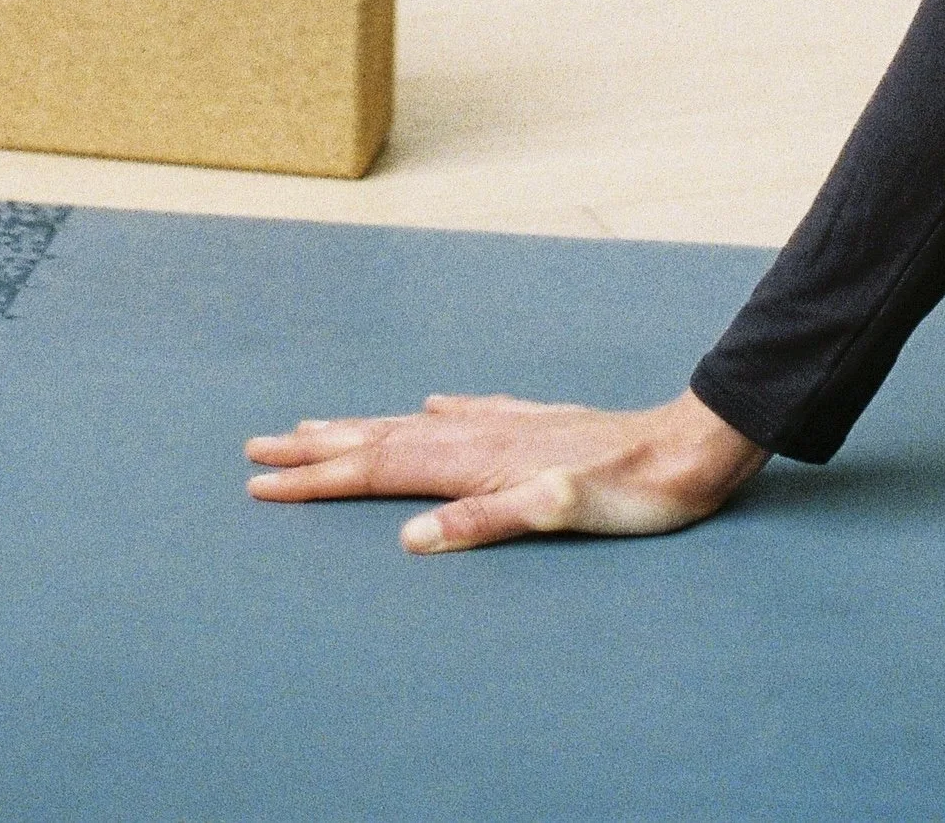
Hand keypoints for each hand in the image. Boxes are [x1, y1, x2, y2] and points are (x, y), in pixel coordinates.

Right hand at [245, 384, 767, 555]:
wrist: (689, 448)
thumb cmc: (633, 490)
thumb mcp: (562, 513)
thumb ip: (487, 521)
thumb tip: (410, 538)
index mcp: (477, 458)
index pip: (378, 470)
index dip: (317, 479)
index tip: (261, 482)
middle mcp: (482, 433)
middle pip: (380, 440)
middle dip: (316, 448)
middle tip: (255, 447)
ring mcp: (507, 425)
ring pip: (413, 426)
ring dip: (359, 428)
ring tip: (316, 424)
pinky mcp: (536, 426)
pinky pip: (463, 417)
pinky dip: (430, 415)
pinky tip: (428, 406)